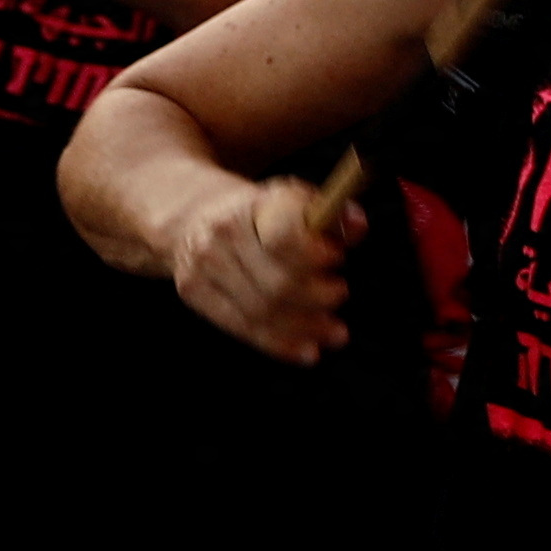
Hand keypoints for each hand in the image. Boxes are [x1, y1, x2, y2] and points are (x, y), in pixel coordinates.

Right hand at [173, 175, 363, 366]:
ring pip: (260, 310)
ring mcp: (204, 264)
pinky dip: (279, 343)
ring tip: (334, 333)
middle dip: (317, 299)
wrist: (194, 217)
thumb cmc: (262, 214)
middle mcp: (224, 234)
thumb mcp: (297, 200)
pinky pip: (240, 326)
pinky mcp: (192, 291)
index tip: (338, 260)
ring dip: (304, 328)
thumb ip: (332, 215)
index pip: (285, 238)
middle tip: (339, 296)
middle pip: (276, 283)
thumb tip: (357, 226)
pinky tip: (307, 351)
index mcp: (255, 205)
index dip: (316, 257)